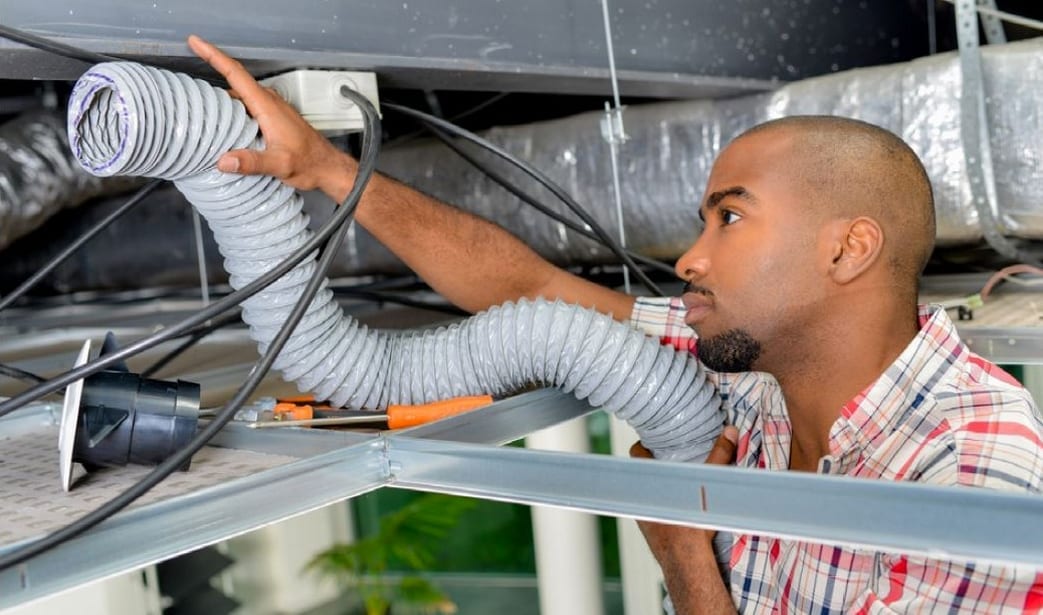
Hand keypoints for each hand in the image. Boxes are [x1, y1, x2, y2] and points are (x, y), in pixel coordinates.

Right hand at [186, 35, 357, 200]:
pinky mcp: (271, 118)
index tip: (196, 42)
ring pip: (239, 95)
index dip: (214, 56)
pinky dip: (231, 108)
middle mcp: (268, 102)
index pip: (236, 73)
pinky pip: (247, 106)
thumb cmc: (309, 162)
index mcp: (266, 106)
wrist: (326, 167)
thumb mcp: (279, 164)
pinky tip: (222, 122)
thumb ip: (252, 162)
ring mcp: (270, 109)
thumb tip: (224, 160)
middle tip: (186, 80)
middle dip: (210, 73)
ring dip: (220, 96)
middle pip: (234, 81)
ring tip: (197, 103)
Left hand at [630, 426, 737, 552]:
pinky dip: (664, 507)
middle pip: (644, 474)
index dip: (644, 444)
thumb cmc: (692, 525)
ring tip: (678, 482)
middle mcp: (640, 499)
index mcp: (647, 482)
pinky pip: (654, 512)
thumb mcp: (707, 484)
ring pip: (648, 494)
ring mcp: (643, 517)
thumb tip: (729, 431)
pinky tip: (680, 509)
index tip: (652, 440)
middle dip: (656, 466)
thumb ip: (719, 456)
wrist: (686, 563)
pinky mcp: (651, 532)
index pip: (636, 454)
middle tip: (672, 458)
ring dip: (660, 488)